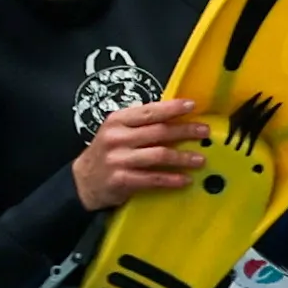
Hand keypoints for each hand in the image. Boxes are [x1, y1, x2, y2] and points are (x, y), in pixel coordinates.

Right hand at [68, 96, 204, 209]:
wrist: (83, 181)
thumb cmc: (105, 153)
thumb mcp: (115, 131)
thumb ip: (138, 123)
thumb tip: (173, 116)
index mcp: (117, 121)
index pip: (149, 111)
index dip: (172, 108)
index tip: (192, 105)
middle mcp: (117, 138)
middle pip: (158, 132)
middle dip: (185, 131)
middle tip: (204, 131)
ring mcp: (118, 160)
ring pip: (159, 155)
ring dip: (183, 158)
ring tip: (200, 159)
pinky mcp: (122, 180)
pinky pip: (153, 179)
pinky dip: (171, 179)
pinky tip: (185, 180)